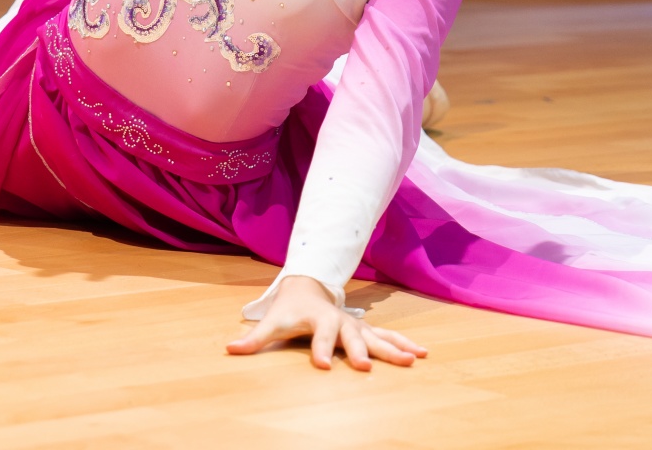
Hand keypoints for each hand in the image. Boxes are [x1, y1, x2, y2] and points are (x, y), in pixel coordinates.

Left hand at [226, 274, 426, 370]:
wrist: (308, 284)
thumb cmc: (289, 308)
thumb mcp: (272, 320)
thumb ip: (254, 337)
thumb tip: (230, 349)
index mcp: (319, 318)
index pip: (319, 335)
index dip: (319, 349)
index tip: (321, 366)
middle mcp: (340, 320)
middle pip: (352, 336)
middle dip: (360, 351)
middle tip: (365, 367)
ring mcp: (355, 324)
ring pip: (377, 336)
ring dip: (395, 347)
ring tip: (414, 359)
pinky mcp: (365, 329)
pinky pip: (387, 337)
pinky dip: (403, 343)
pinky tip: (421, 354)